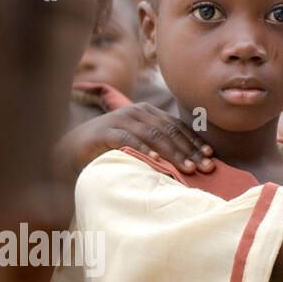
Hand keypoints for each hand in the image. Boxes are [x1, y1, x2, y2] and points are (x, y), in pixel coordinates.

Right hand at [54, 103, 212, 176]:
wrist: (72, 148)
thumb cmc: (109, 149)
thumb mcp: (137, 144)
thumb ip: (157, 146)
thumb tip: (188, 162)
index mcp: (147, 113)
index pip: (177, 127)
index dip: (194, 141)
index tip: (210, 157)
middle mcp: (136, 112)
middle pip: (169, 131)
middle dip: (190, 150)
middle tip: (205, 168)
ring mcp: (121, 120)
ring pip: (154, 136)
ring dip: (174, 153)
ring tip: (188, 169)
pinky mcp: (107, 131)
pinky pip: (130, 140)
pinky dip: (146, 150)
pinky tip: (158, 162)